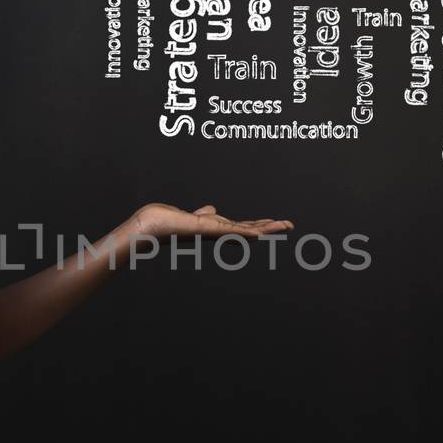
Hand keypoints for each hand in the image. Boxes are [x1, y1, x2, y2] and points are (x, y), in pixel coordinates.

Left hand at [131, 202, 293, 242]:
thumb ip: (204, 214)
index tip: (277, 223)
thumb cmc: (168, 222)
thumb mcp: (193, 216)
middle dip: (270, 227)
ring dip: (265, 228)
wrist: (151, 227)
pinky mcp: (205, 229)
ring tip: (283, 225)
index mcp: (216, 228)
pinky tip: (258, 232)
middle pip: (249, 229)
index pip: (243, 226)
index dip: (260, 224)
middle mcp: (217, 232)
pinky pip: (229, 231)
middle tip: (290, 225)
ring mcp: (213, 232)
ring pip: (244, 230)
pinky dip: (245, 231)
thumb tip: (212, 209)